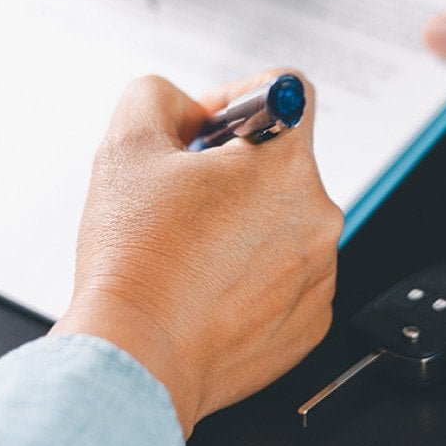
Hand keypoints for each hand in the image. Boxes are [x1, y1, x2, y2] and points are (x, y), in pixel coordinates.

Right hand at [51, 70, 341, 436]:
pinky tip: (204, 286)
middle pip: (279, 163)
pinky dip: (250, 275)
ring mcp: (317, 273)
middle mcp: (316, 216)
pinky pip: (284, 276)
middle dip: (232, 169)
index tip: (208, 128)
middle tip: (181, 198)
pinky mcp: (308, 320)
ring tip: (188, 250)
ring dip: (241, 224)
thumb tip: (185, 107)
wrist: (136, 355)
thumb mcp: (128, 142)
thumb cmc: (136, 261)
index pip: (288, 91)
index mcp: (285, 163)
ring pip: (281, 221)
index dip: (239, 98)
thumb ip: (159, 95)